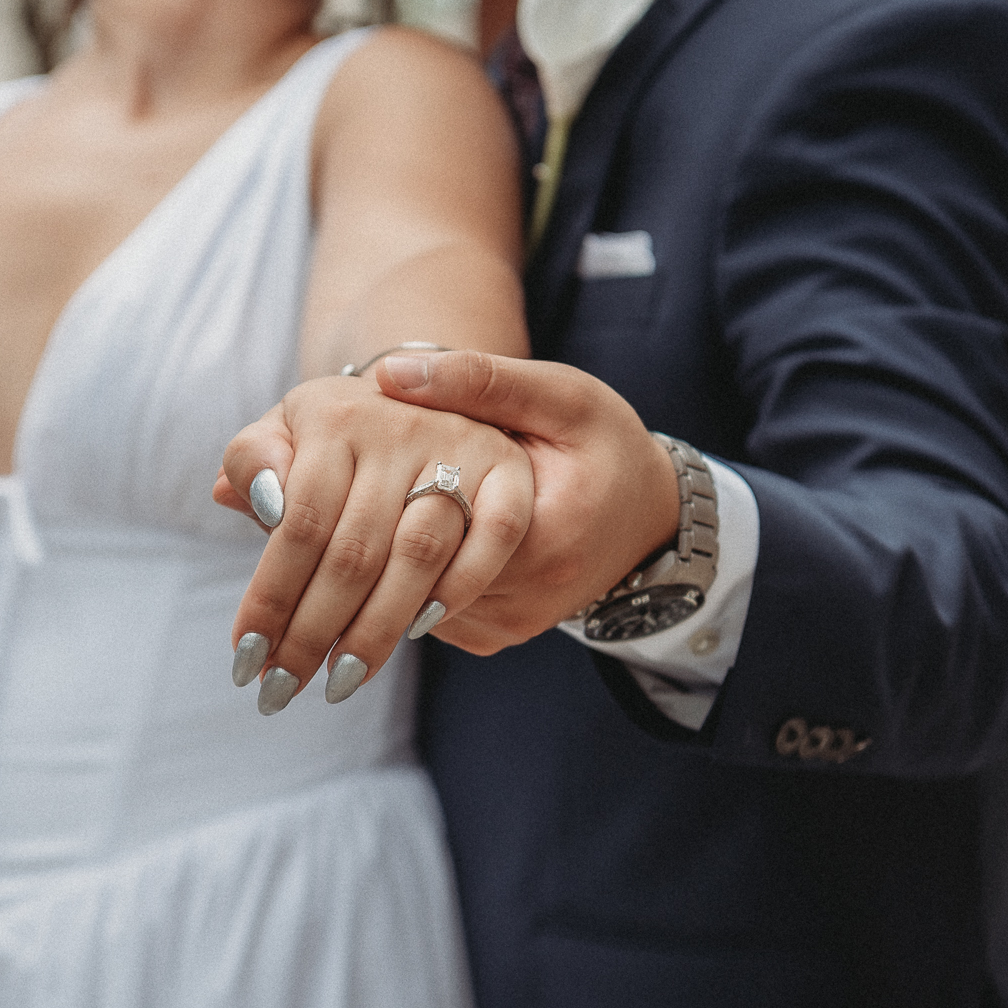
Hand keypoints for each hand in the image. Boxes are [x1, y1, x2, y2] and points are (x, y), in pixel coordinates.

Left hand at [216, 375, 534, 711]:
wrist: (433, 388)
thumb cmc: (345, 428)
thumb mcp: (291, 426)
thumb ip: (257, 458)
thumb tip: (234, 496)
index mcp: (336, 415)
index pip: (298, 525)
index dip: (270, 598)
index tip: (244, 659)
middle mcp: (401, 427)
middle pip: (353, 553)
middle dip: (312, 633)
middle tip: (281, 692)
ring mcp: (463, 447)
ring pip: (417, 556)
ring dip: (377, 630)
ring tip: (339, 682)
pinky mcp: (510, 470)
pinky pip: (492, 538)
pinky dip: (457, 589)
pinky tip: (417, 631)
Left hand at [364, 352, 678, 652]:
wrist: (651, 515)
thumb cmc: (604, 445)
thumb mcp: (558, 396)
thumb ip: (480, 380)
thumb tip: (388, 372)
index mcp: (544, 536)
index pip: (429, 528)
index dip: (385, 488)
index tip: (366, 449)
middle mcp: (527, 597)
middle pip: (416, 568)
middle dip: (382, 523)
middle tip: (356, 479)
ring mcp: (511, 624)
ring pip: (416, 596)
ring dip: (395, 554)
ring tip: (384, 502)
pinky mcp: (500, 635)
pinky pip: (434, 612)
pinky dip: (418, 574)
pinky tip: (415, 532)